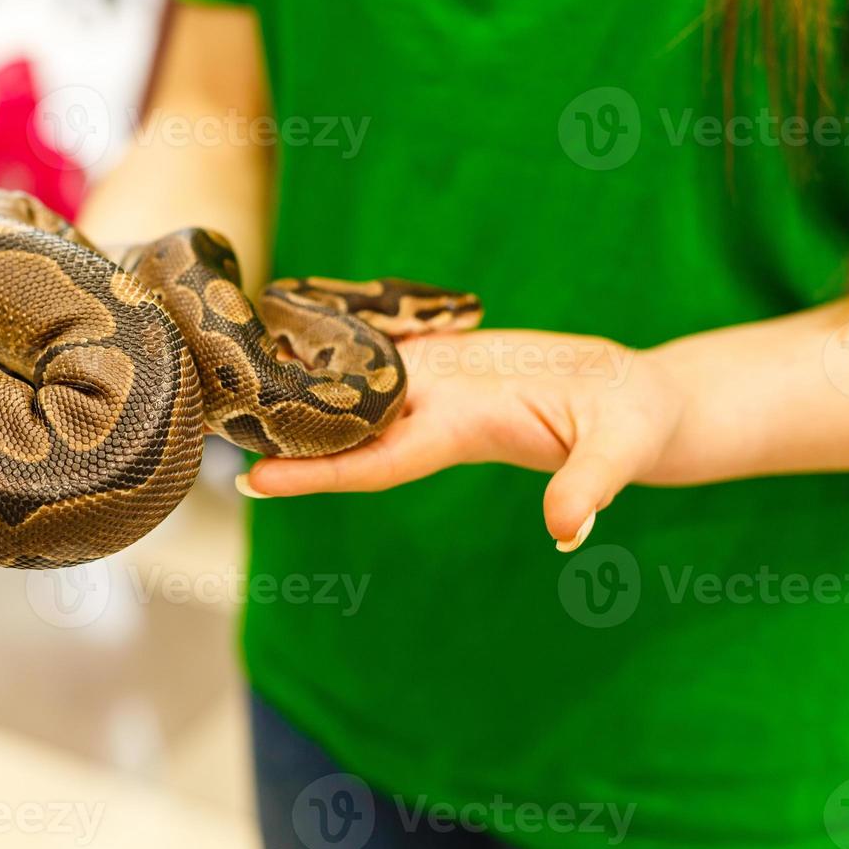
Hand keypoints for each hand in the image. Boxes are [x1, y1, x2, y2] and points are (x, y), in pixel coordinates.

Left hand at [241, 330, 686, 551]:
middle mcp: (433, 410)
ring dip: (300, 377)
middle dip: (281, 428)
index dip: (314, 474)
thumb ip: (590, 487)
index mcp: (461, 431)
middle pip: (342, 423)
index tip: (251, 483)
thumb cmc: (631, 428)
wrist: (637, 402)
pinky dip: (342, 335)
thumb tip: (569, 531)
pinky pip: (383, 344)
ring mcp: (438, 381)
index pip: (372, 461)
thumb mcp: (617, 452)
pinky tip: (296, 317)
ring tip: (231, 365)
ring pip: (353, 380)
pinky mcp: (450, 354)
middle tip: (211, 419)